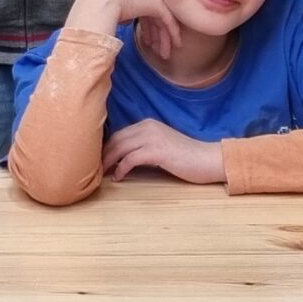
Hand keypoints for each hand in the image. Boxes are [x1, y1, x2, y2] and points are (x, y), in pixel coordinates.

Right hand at [69, 0, 181, 58]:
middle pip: (153, 14)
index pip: (143, 7)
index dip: (146, 26)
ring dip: (163, 38)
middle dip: (156, 34)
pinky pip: (168, 20)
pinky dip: (171, 33)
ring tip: (164, 54)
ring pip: (162, 19)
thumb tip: (124, 20)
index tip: (146, 41)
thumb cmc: (95, 8)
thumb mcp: (107, 8)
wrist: (98, 3)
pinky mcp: (157, 4)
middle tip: (158, 50)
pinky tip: (173, 45)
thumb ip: (119, 12)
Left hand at [101, 117, 224, 184]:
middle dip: (104, 154)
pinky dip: (121, 168)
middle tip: (95, 169)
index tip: (99, 160)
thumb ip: (143, 146)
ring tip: (102, 174)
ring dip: (108, 162)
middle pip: (116, 139)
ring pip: (120, 148)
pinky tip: (118, 177)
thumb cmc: (186, 157)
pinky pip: (130, 159)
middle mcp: (148, 127)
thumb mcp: (161, 146)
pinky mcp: (157, 151)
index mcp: (148, 124)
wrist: (207, 159)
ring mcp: (152, 138)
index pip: (119, 133)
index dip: (107, 147)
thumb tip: (123, 157)